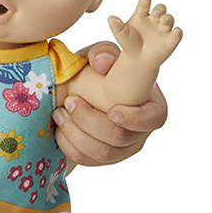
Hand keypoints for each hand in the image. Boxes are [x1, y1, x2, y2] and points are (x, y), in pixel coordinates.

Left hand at [54, 41, 168, 169]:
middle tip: (69, 102)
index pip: (154, 119)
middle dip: (90, 121)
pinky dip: (68, 144)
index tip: (111, 111)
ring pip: (102, 153)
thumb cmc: (97, 70)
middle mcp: (141, 131)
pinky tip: (57, 128)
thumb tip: (101, 63)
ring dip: (75, 133)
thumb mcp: (100, 55)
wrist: (77, 89)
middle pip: (120, 138)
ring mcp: (123, 149)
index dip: (135, 119)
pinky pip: (86, 160)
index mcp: (151, 105)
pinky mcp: (102, 159)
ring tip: (58, 112)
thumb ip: (104, 53)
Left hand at [106, 0, 182, 67]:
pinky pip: (177, 34)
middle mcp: (155, 19)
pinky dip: (177, 32)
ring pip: (169, 19)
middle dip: (160, 9)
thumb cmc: (129, 43)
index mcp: (141, 14)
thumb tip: (110, 18)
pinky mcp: (171, 39)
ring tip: (163, 21)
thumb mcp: (120, 34)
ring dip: (168, 19)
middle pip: (160, 9)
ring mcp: (164, 28)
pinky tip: (176, 31)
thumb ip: (116, 26)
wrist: (137, 59)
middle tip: (156, 11)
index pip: (144, 4)